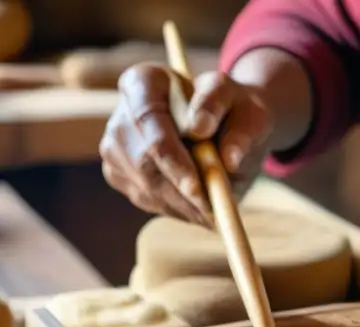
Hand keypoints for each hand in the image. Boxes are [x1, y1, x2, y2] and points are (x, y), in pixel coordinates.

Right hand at [99, 63, 272, 226]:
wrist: (225, 125)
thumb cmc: (232, 110)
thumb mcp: (243, 105)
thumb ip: (233, 120)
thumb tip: (218, 147)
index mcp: (145, 82)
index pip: (148, 118)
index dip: (170, 155)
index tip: (195, 186)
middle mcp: (122, 113)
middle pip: (142, 160)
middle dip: (178, 191)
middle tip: (211, 211)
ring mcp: (115, 146)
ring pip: (144, 185)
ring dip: (181, 205)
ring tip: (213, 210)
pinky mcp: (120, 174)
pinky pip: (146, 199)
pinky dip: (176, 209)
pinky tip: (198, 207)